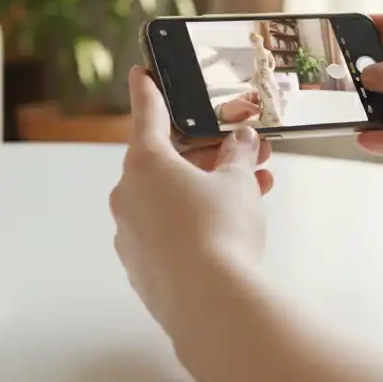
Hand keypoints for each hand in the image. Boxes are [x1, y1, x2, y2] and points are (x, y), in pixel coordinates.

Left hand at [110, 68, 272, 334]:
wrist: (212, 307)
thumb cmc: (220, 235)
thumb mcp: (239, 183)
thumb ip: (239, 156)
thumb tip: (241, 142)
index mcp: (145, 163)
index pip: (147, 115)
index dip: (149, 91)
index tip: (140, 74)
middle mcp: (128, 195)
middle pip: (165, 162)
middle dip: (206, 154)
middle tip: (241, 149)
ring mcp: (131, 235)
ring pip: (169, 200)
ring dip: (206, 190)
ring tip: (254, 190)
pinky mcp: (142, 269)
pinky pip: (167, 234)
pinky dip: (194, 224)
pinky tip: (229, 230)